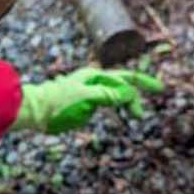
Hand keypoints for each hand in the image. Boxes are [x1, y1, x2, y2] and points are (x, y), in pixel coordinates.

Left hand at [12, 66, 161, 134]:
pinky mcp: (83, 105)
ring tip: (134, 116)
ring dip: (125, 104)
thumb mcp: (86, 97)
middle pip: (122, 87)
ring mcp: (89, 93)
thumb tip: (130, 94)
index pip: (126, 78)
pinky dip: (115, 109)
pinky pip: (105, 105)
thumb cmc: (58, 102)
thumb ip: (108, 95)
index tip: (159, 89)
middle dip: (134, 98)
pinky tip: (116, 116)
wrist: (34, 111)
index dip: (144, 83)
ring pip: (114, 97)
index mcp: (96, 77)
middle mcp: (94, 82)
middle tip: (139, 115)